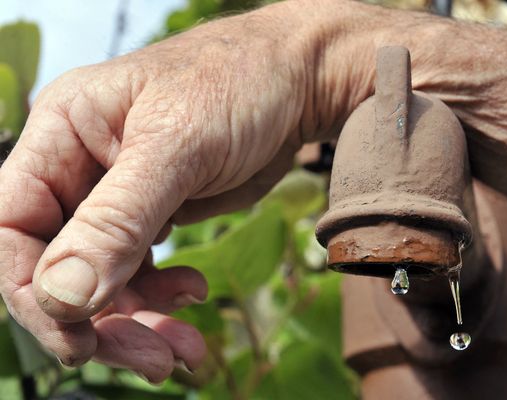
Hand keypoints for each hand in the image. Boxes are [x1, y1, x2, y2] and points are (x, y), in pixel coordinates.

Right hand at [0, 0, 321, 381]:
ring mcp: (119, 196)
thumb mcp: (177, 146)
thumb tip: (61, 297)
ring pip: (103, 279)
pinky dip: (164, 297)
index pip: (12, 226)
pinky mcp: (156, 215)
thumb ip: (118, 220)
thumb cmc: (236, 85)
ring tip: (186, 348)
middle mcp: (81, 168)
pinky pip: (142, 272)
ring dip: (141, 320)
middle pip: (59, 265)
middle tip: (153, 360)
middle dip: (100, 321)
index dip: (33, 292)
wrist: (298, 81)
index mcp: (62, 134)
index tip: (79, 341)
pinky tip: (196, 293)